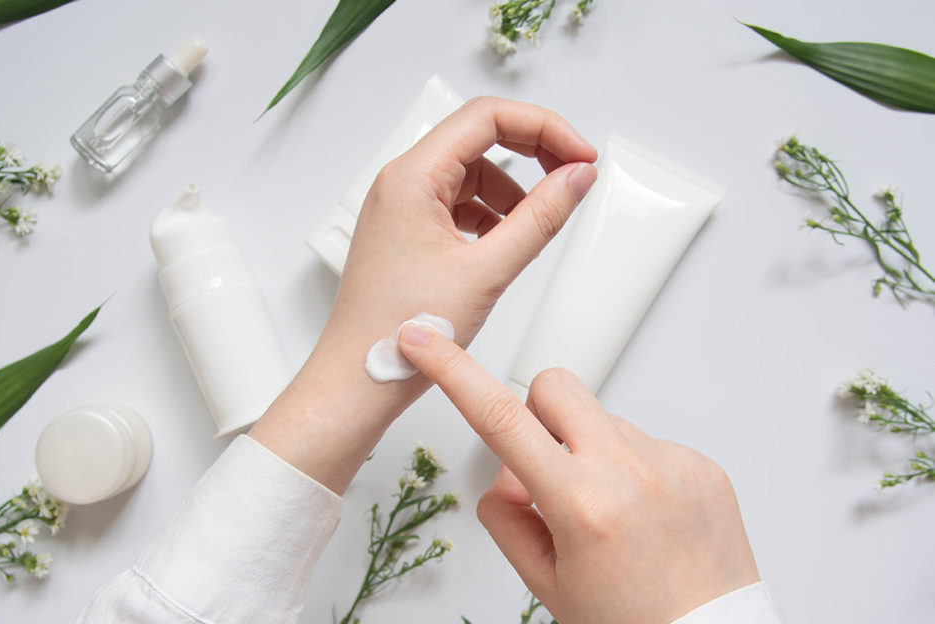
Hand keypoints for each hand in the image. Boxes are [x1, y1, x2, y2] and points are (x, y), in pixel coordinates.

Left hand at [250, 97, 596, 492]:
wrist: (358, 380)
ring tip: (538, 224)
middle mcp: (402, 184)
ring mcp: (403, 209)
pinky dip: (492, 216)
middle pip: (479, 138)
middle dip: (532, 152)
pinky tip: (508, 243)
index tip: (579, 154)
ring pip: (472, 174)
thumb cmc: (398, 333)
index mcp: (411, 178)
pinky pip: (459, 205)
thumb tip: (575, 179)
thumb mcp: (486, 272)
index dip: (542, 127)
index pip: (486, 117)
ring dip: (513, 191)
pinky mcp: (408, 233)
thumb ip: (539, 219)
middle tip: (573, 176)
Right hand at [398, 327, 760, 623]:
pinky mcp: (702, 463)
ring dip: (591, 452)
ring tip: (612, 514)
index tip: (425, 338)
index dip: (453, 370)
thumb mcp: (545, 581)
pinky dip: (634, 470)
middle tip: (548, 468)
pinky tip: (646, 516)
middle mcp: (629, 473)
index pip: (499, 418)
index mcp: (582, 505)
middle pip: (555, 387)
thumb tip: (510, 471)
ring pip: (603, 420)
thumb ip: (508, 515)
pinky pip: (647, 442)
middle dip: (537, 414)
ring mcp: (671, 463)